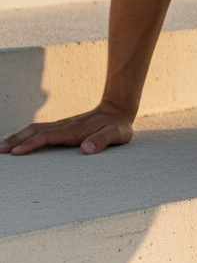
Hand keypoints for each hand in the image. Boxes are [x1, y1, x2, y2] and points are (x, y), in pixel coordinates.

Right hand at [1, 101, 134, 155]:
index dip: (31, 144)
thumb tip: (86, 149)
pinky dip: (27, 135)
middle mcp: (64, 126)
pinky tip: (20, 141)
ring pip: (35, 129)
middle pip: (35, 131)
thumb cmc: (118, 126)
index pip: (47, 137)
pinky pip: (41, 130)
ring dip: (18, 136)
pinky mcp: (63, 127)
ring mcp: (63, 125)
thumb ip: (102, 141)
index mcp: (73, 130)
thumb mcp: (116, 134)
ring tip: (3, 146)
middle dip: (16, 140)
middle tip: (0, 150)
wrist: (118, 110)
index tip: (16, 152)